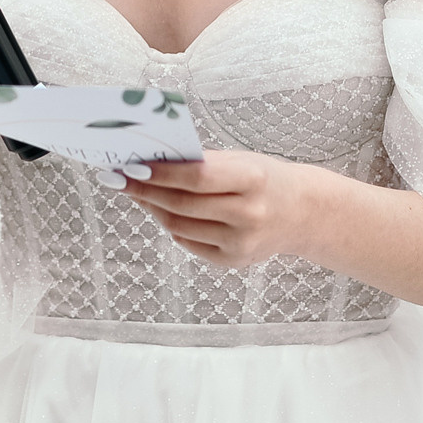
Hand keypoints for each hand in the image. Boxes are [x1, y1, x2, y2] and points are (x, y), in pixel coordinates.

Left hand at [119, 150, 318, 270]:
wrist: (302, 213)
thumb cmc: (265, 179)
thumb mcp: (241, 160)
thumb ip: (201, 162)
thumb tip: (151, 161)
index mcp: (253, 180)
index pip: (196, 177)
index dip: (159, 173)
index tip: (130, 165)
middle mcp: (249, 214)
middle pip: (182, 204)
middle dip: (145, 190)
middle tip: (120, 178)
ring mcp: (241, 243)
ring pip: (179, 226)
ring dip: (153, 208)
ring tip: (138, 191)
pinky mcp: (233, 262)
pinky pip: (188, 242)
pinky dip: (172, 225)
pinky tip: (162, 210)